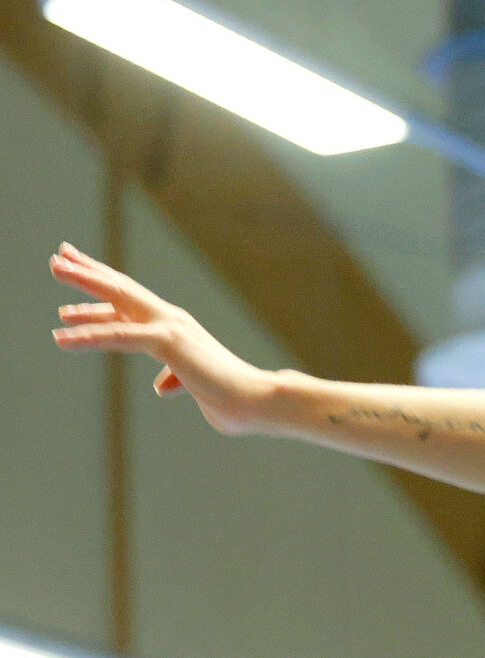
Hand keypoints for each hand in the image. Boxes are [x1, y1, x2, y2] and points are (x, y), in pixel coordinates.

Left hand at [49, 243, 276, 435]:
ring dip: (84, 282)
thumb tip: (162, 385)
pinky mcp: (167, 342)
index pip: (133, 303)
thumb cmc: (232, 399)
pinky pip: (119, 337)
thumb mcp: (196, 386)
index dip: (103, 289)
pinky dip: (88, 335)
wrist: (257, 401)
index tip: (78, 275)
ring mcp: (170, 327)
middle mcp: (172, 320)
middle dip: (89, 271)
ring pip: (118, 298)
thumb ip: (178, 379)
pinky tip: (60, 336)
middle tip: (59, 255)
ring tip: (54, 268)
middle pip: (122, 289)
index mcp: (177, 329)